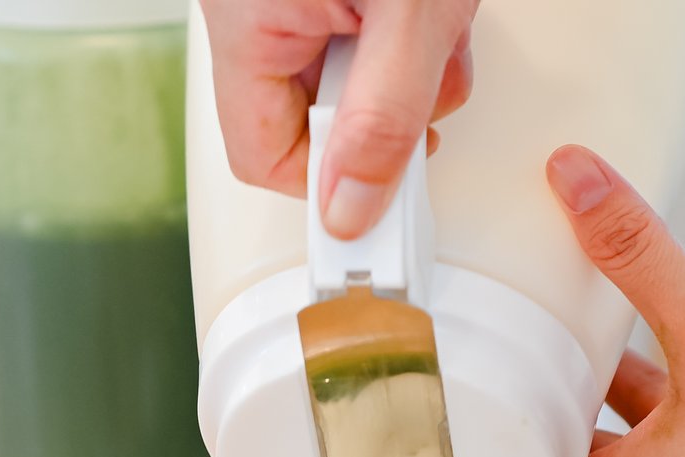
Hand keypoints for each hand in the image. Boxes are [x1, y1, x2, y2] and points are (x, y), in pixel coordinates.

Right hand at [200, 0, 478, 237]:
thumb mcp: (410, 11)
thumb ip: (384, 114)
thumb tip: (352, 208)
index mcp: (247, 25)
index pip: (266, 159)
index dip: (333, 184)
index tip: (389, 195)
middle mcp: (250, 13)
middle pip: (313, 121)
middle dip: (390, 112)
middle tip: (430, 75)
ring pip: (348, 82)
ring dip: (410, 68)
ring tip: (437, 20)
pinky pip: (360, 39)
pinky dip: (405, 32)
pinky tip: (428, 5)